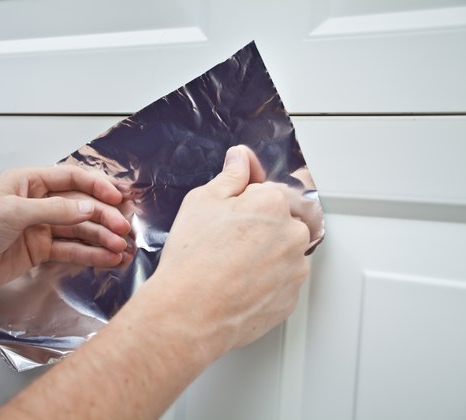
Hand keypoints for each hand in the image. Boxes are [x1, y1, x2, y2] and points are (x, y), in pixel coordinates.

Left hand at [0, 166, 130, 293]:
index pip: (72, 178)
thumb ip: (54, 210)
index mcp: (30, 182)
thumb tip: (88, 208)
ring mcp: (42, 227)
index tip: (117, 198)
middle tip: (123, 229)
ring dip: (102, 238)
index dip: (97, 186)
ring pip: (79, 230)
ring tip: (122, 248)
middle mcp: (39, 202)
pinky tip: (108, 258)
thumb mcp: (13, 212)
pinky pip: (71, 250)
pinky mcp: (41, 251)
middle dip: (104, 217)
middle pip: (80, 206)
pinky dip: (90, 254)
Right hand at [150, 145, 309, 356]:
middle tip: (227, 242)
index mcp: (273, 202)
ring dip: (264, 256)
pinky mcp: (290, 299)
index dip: (246, 201)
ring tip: (229, 267)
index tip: (233, 213)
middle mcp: (293, 234)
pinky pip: (281, 283)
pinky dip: (264, 283)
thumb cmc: (193, 259)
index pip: (269, 191)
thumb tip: (241, 158)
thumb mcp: (202, 201)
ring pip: (283, 253)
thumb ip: (230, 175)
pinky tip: (237, 285)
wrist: (189, 313)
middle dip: (259, 228)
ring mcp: (295, 269)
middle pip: (281, 222)